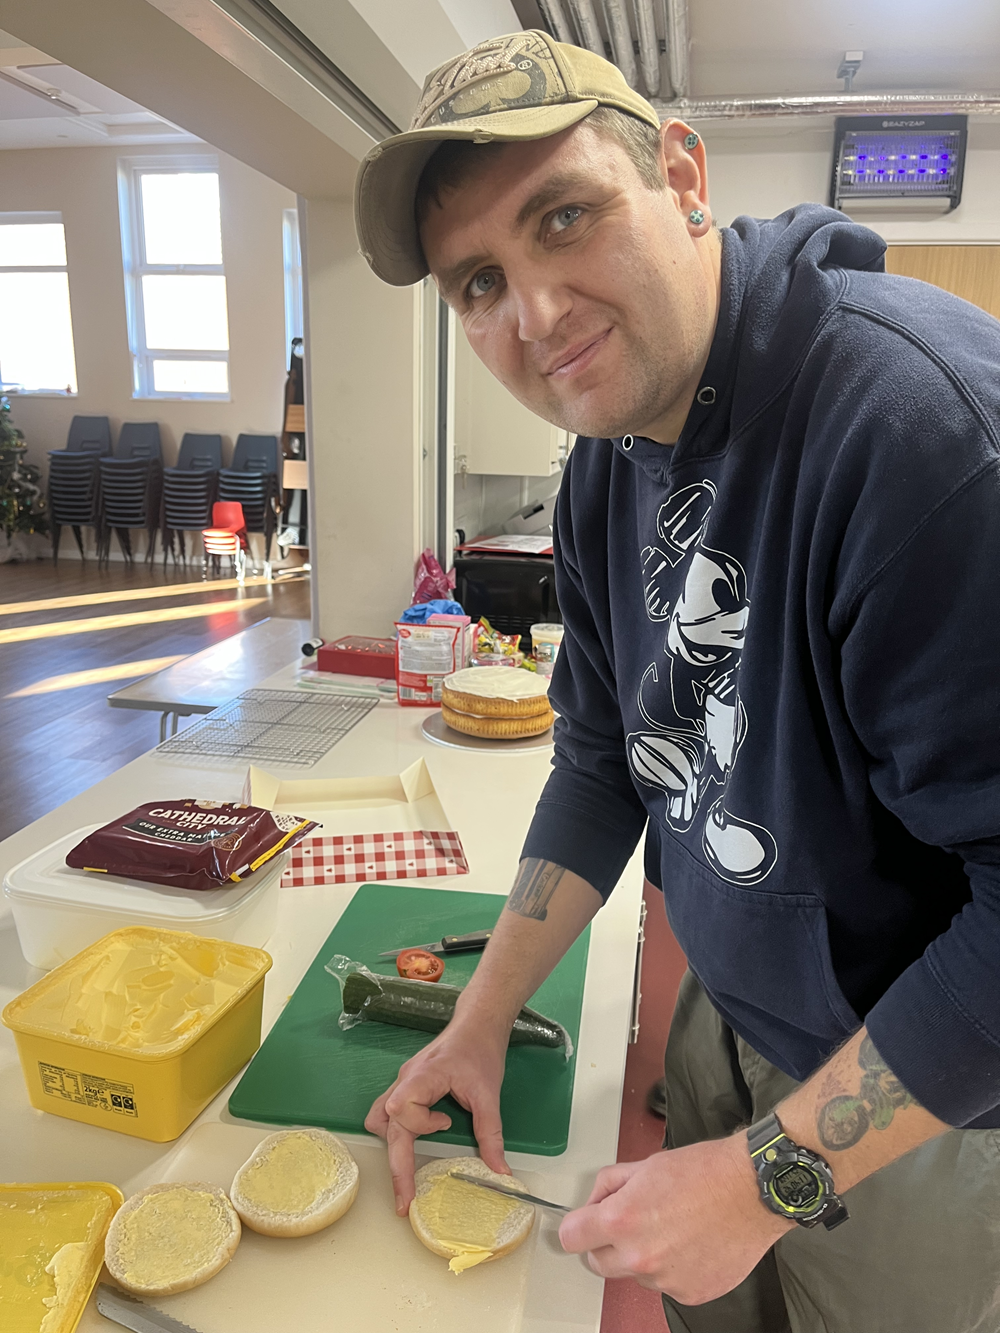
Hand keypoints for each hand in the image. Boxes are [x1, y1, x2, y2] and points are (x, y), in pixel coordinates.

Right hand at [365, 1014, 509, 1216]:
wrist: (477, 1023)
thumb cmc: (481, 1051)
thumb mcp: (489, 1094)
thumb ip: (491, 1133)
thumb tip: (500, 1172)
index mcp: (422, 1076)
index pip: (401, 1108)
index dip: (421, 1124)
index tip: (446, 1123)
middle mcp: (405, 1080)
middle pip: (385, 1124)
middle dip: (396, 1167)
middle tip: (405, 1202)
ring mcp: (402, 1082)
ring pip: (380, 1119)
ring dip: (395, 1143)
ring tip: (415, 1158)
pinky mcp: (406, 1085)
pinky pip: (388, 1113)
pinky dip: (399, 1130)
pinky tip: (422, 1131)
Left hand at [558, 1134, 791, 1302]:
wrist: (752, 1191)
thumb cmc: (704, 1172)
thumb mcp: (645, 1164)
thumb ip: (610, 1185)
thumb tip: (595, 1203)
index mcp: (622, 1219)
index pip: (571, 1238)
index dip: (577, 1226)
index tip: (584, 1223)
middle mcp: (640, 1256)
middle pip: (596, 1263)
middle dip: (605, 1243)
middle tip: (630, 1220)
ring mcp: (665, 1280)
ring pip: (635, 1274)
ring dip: (643, 1256)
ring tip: (673, 1226)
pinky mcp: (691, 1294)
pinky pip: (667, 1284)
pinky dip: (673, 1268)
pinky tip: (691, 1243)